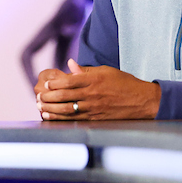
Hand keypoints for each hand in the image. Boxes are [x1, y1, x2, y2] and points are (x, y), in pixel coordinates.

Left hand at [35, 59, 161, 120]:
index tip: (45, 84)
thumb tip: (70, 63)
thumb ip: (85, 70)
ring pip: (66, 108)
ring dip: (51, 108)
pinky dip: (60, 118)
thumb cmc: (124, 84)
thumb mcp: (106, 71)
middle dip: (48, 96)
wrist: (142, 101)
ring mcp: (93, 107)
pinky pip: (74, 118)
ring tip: (40, 106)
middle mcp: (92, 93)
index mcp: (94, 79)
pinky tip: (50, 117)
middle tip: (38, 96)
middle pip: (64, 95)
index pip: (68, 81)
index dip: (54, 84)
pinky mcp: (96, 118)